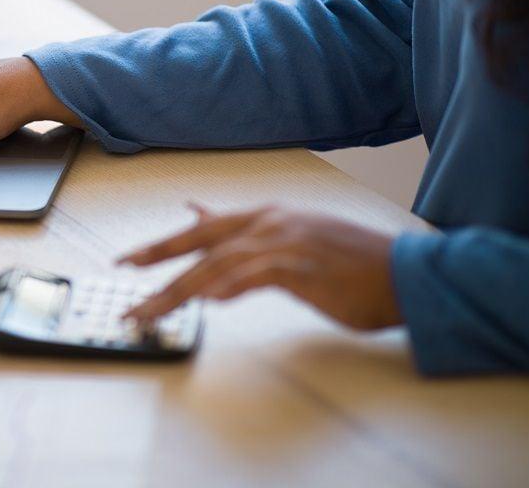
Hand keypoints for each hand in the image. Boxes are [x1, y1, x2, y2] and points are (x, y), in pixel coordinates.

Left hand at [119, 203, 400, 329]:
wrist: (405, 272)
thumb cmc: (354, 264)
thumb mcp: (296, 240)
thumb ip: (252, 237)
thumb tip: (206, 224)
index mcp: (268, 217)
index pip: (203, 228)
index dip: (164, 244)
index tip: (130, 259)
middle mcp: (270, 223)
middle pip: (199, 242)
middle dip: (156, 260)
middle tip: (123, 279)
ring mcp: (284, 242)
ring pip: (216, 264)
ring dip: (179, 290)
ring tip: (151, 311)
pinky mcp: (300, 266)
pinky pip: (251, 277)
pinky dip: (226, 288)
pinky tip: (207, 302)